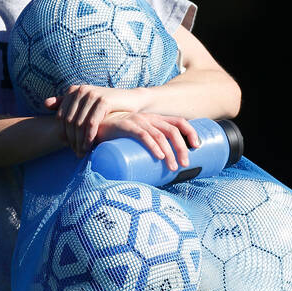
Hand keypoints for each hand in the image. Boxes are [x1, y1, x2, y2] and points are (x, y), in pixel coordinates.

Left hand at [44, 84, 126, 148]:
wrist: (132, 101)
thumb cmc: (107, 105)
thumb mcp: (85, 104)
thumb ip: (66, 102)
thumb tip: (45, 104)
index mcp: (73, 91)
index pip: (61, 117)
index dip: (64, 134)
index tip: (69, 147)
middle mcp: (81, 90)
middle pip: (69, 122)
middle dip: (72, 140)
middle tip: (77, 154)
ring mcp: (92, 94)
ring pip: (79, 124)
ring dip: (80, 141)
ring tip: (82, 153)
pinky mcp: (103, 101)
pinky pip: (91, 123)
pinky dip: (89, 137)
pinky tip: (90, 146)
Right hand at [84, 111, 200, 170]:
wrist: (93, 127)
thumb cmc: (118, 138)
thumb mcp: (137, 140)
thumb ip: (148, 149)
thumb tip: (162, 172)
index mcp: (155, 120)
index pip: (179, 121)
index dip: (191, 132)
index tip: (198, 147)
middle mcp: (149, 118)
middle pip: (173, 130)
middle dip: (182, 148)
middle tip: (185, 165)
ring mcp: (137, 121)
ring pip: (161, 135)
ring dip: (170, 152)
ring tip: (173, 167)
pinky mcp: (125, 126)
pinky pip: (143, 135)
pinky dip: (153, 146)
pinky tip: (159, 156)